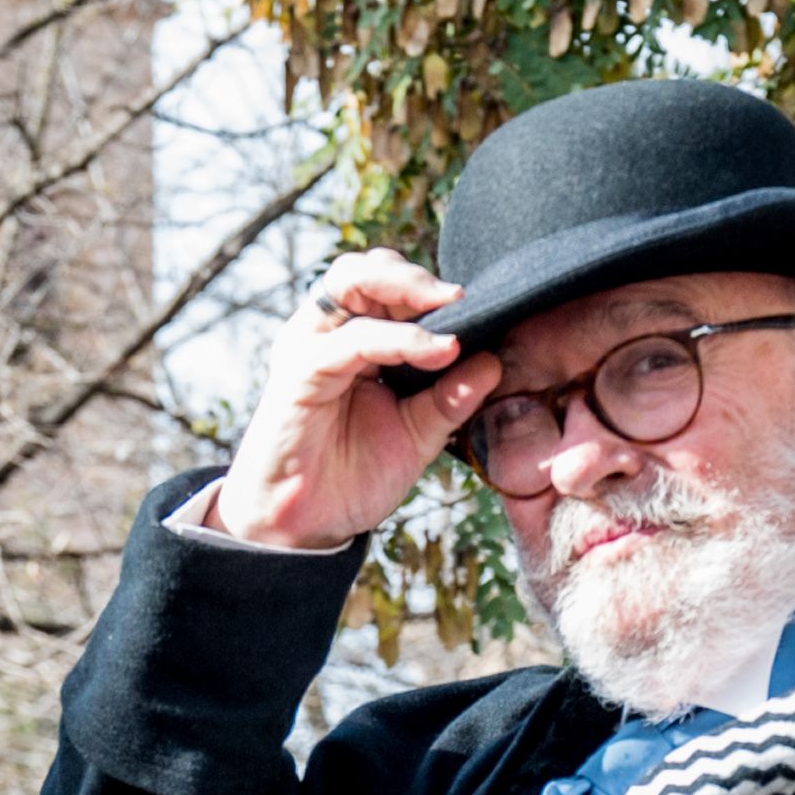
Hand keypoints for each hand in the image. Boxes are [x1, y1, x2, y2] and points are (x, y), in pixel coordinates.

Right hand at [210, 250, 501, 548]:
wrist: (306, 524)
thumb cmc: (353, 476)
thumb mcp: (417, 435)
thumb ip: (451, 399)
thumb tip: (493, 362)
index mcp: (354, 338)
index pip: (389, 286)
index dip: (431, 289)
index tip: (483, 307)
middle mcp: (328, 331)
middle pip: (368, 269)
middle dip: (418, 276)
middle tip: (465, 297)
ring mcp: (311, 345)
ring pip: (353, 282)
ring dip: (408, 288)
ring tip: (454, 308)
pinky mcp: (300, 370)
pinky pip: (353, 338)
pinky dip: (401, 339)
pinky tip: (439, 350)